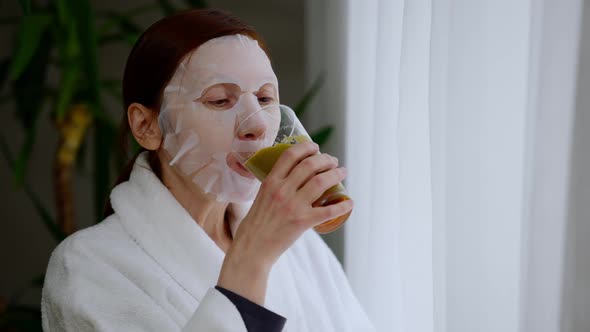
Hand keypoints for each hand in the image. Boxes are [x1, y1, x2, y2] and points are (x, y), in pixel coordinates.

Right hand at [217, 141, 352, 303]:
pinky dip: (342, 205)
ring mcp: (293, 206)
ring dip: (335, 174)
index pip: (290, 155)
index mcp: (270, 182)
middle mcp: (282, 191)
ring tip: (342, 172)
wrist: (252, 248)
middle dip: (325, 159)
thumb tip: (292, 176)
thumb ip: (275, 185)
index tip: (315, 147)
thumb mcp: (261, 196)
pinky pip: (328, 211)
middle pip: (309, 165)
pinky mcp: (302, 222)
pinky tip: (349, 202)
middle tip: (332, 160)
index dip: (305, 147)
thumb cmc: (255, 224)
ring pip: (321, 182)